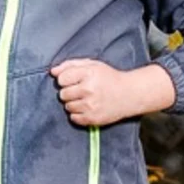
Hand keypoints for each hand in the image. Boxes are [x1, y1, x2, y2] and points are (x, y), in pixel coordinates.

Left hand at [50, 60, 174, 126]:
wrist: (131, 94)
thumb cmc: (109, 78)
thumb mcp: (92, 65)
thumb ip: (69, 65)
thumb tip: (52, 72)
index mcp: (89, 73)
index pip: (61, 79)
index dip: (66, 80)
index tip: (74, 81)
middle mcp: (89, 89)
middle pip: (63, 94)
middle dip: (70, 92)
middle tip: (82, 91)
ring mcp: (91, 105)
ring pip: (67, 107)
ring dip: (74, 104)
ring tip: (86, 100)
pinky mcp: (94, 118)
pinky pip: (73, 118)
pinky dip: (78, 115)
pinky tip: (87, 108)